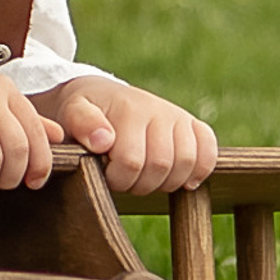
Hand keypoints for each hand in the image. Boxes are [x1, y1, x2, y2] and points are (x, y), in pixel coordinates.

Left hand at [32, 76, 215, 195]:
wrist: (101, 96)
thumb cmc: (84, 112)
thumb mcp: (72, 113)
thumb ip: (82, 124)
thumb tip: (104, 141)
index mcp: (128, 109)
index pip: (132, 162)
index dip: (118, 180)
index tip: (106, 175)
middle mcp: (158, 109)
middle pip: (161, 166)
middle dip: (139, 184)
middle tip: (124, 179)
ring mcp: (178, 116)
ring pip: (187, 162)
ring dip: (165, 181)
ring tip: (145, 177)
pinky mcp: (192, 124)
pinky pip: (208, 149)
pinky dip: (199, 169)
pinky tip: (182, 180)